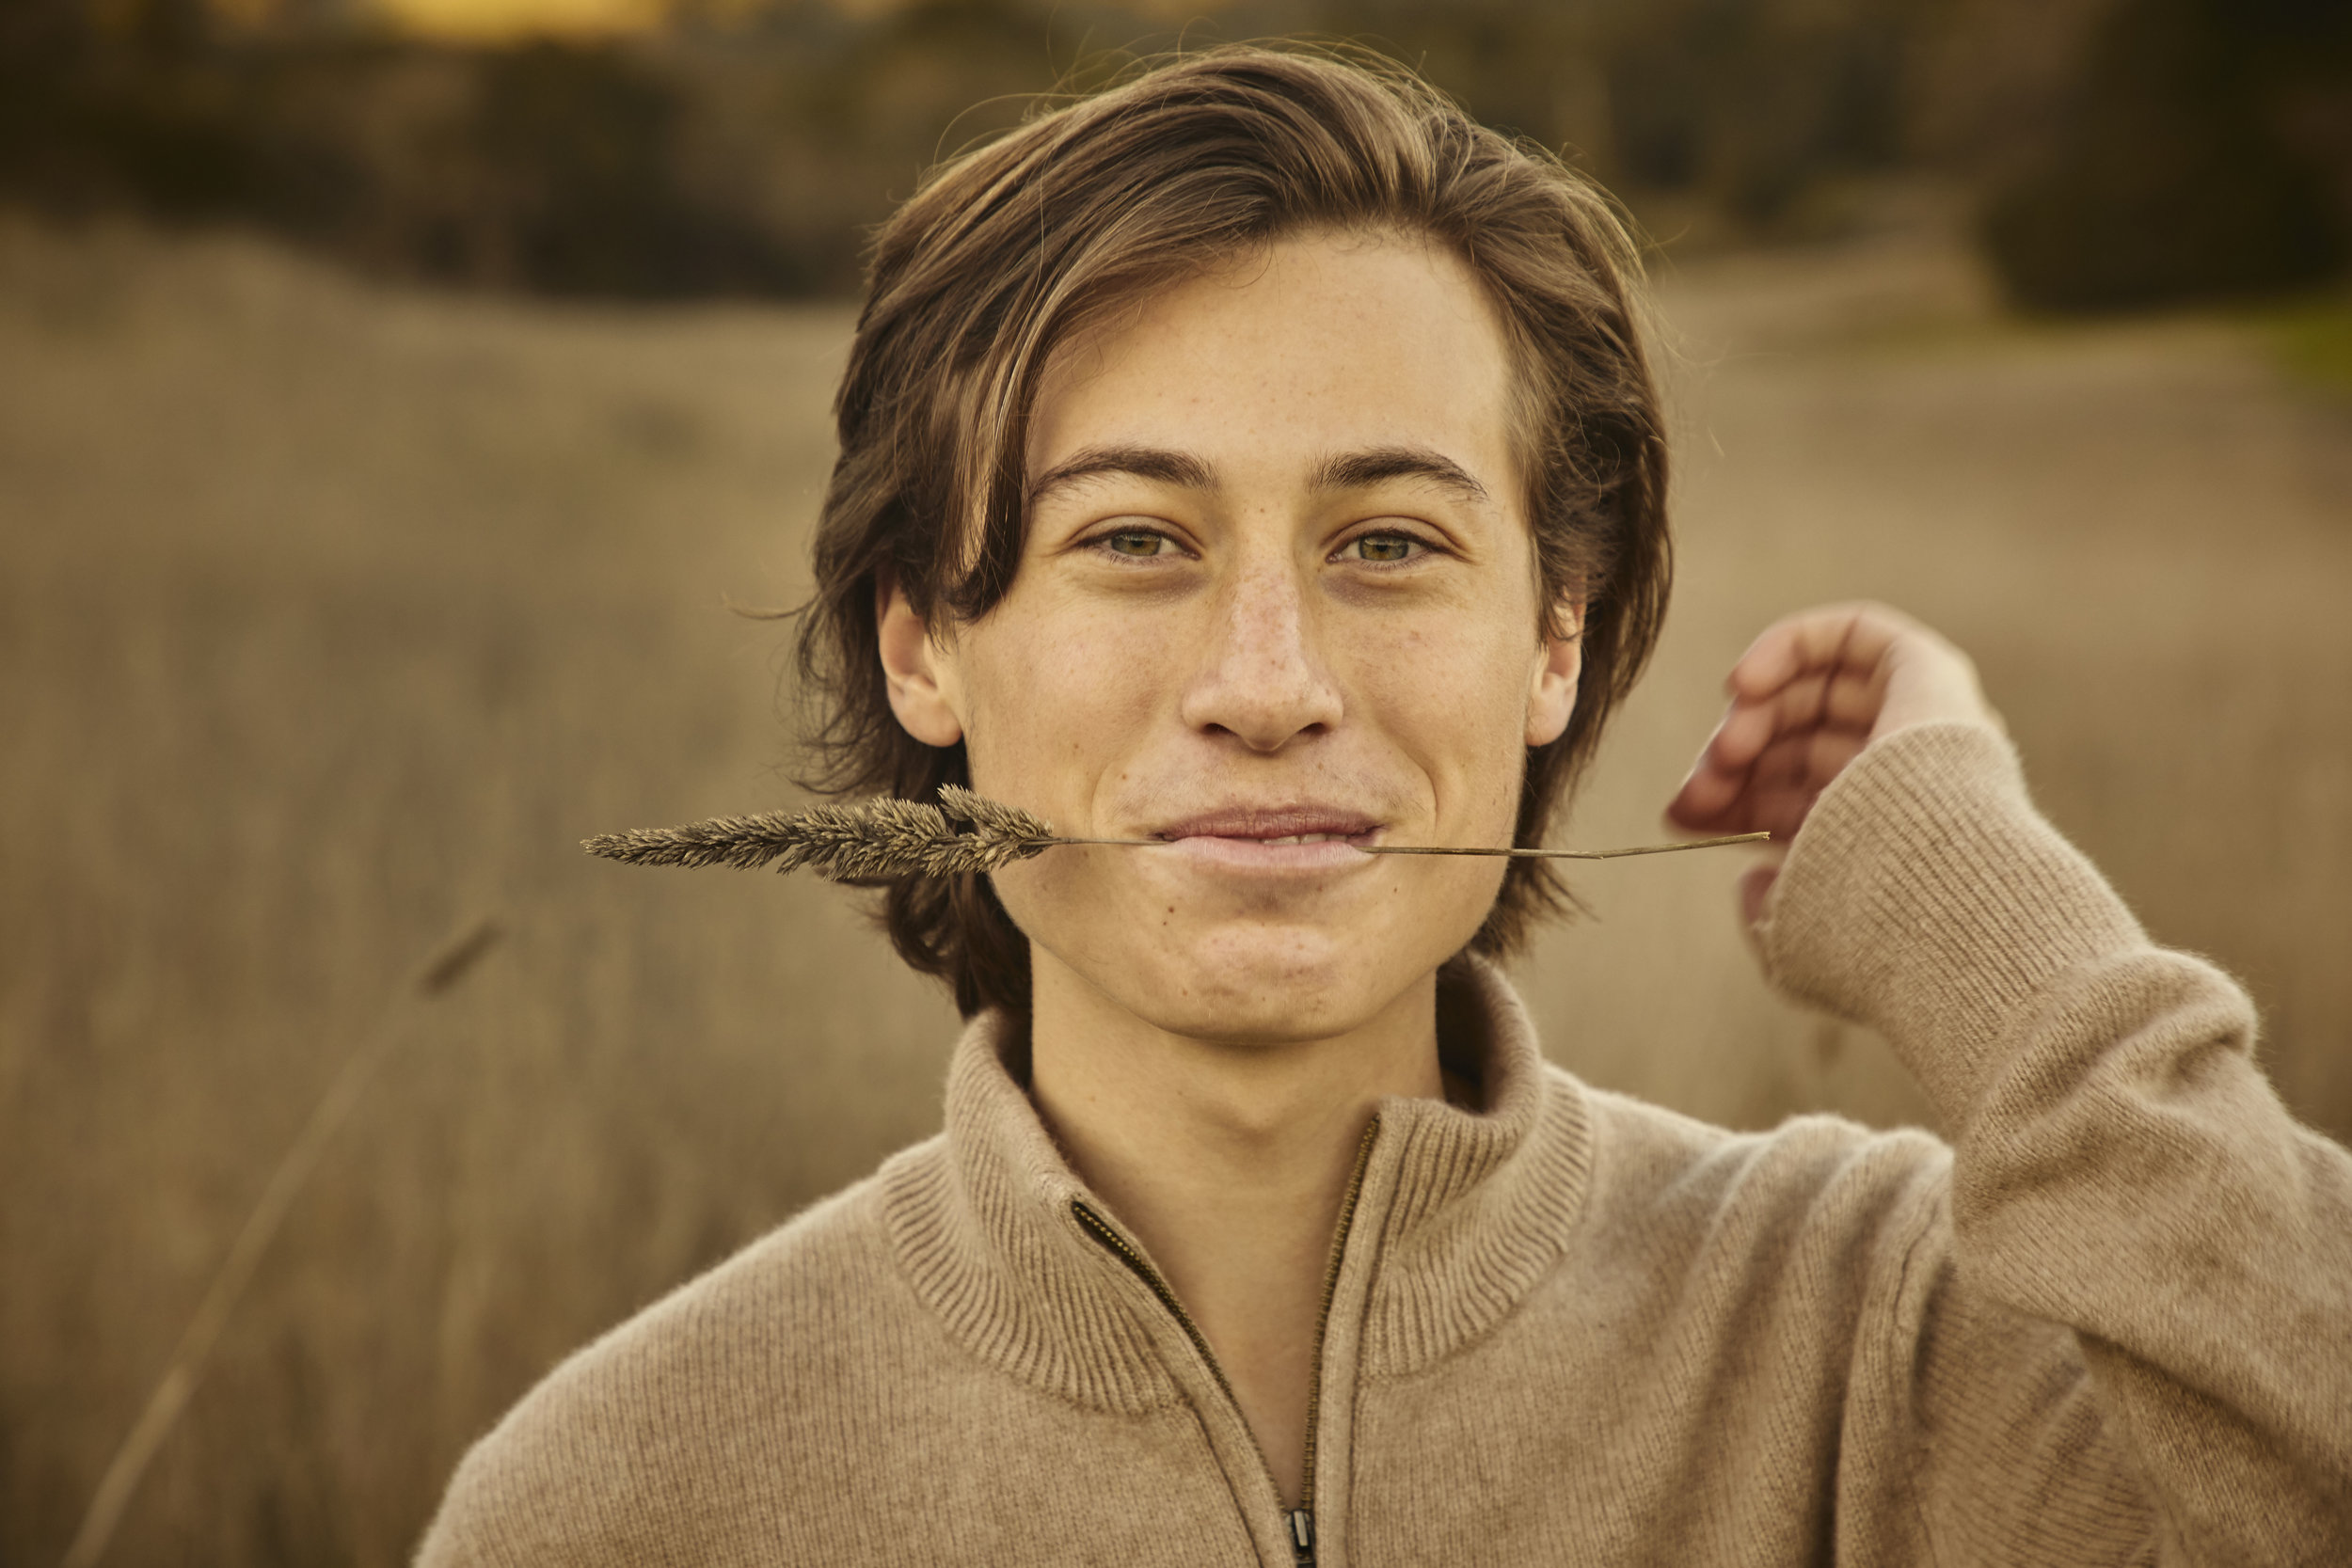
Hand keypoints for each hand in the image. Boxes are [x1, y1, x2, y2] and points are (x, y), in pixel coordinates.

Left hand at [1664, 603, 2000, 923]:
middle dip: (1733, 760)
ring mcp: (1922, 727)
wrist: (1936, 895)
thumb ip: (1772, 903)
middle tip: (1696, 787)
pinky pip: (1857, 634)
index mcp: (1881, 839)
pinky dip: (1791, 645)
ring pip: (1817, 694)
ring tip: (1726, 750)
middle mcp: (1906, 781)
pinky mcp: (1934, 677)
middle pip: (1798, 743)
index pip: (1794, 799)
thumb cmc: (1870, 929)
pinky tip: (1743, 684)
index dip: (1729, 799)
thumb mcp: (1800, 926)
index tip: (1681, 814)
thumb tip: (1747, 880)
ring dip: (1753, 712)